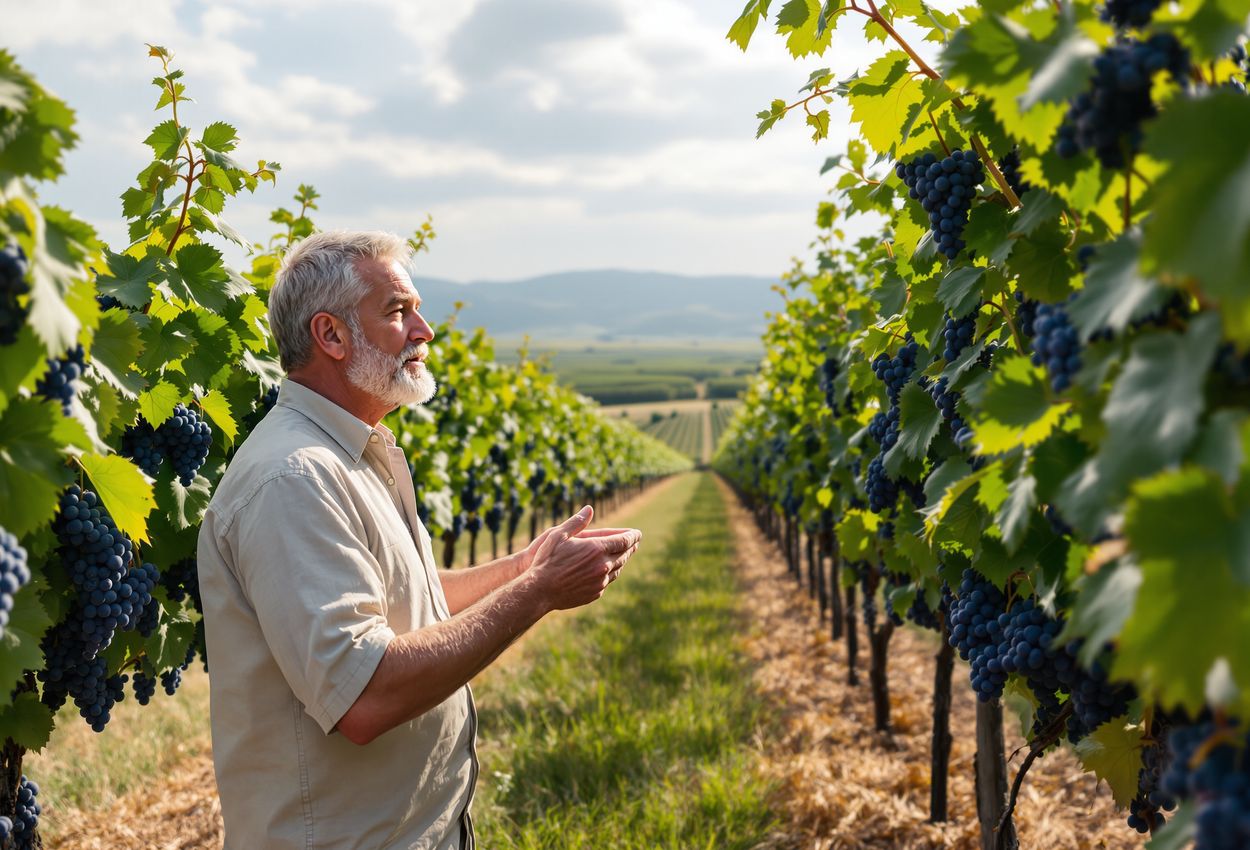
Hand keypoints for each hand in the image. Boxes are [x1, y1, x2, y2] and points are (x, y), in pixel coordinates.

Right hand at [524, 505, 641, 611]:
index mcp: (596, 549)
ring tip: (624, 555)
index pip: (623, 541)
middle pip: (624, 555)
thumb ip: (577, 522)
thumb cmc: (546, 560)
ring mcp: (600, 582)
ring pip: (618, 569)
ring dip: (623, 560)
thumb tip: (589, 508)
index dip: (632, 536)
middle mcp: (602, 566)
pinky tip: (608, 570)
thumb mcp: (558, 535)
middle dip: (631, 547)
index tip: (638, 533)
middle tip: (634, 542)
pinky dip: (611, 573)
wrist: (539, 590)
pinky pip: (608, 581)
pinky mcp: (595, 593)